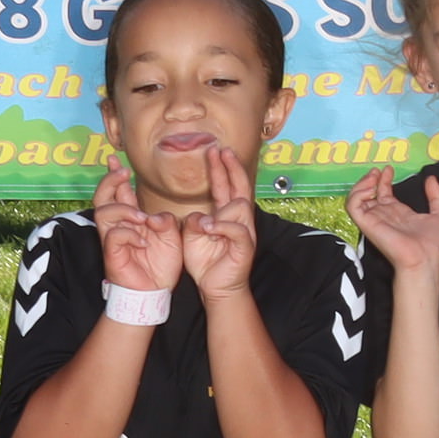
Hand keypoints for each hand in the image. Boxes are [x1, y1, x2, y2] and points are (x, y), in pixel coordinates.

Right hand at [91, 162, 181, 294]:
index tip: (116, 159)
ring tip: (142, 218)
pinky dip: (130, 234)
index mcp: (130, 219)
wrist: (155, 292)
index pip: (117, 192)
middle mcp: (118, 226)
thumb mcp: (170, 236)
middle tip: (121, 173)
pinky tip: (143, 242)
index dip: (114, 174)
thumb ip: (164, 220)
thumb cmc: (159, 264)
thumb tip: (154, 216)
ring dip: (123, 210)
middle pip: (101, 197)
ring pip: (104, 212)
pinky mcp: (112, 254)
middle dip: (109, 181)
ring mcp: (113, 240)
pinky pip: (114, 236)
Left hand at [179, 142, 259, 301]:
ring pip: (239, 207)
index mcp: (226, 216)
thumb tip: (199, 216)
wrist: (216, 287)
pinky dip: (223, 226)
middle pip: (240, 188)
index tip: (216, 151)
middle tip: (221, 150)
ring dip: (220, 211)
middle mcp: (239, 220)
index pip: (226, 186)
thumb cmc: (206, 262)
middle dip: (230, 168)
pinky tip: (210, 228)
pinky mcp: (245, 246)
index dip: (222, 169)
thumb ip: (194, 220)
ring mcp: (245, 232)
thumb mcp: (193, 236)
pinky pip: (237, 229)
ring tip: (205, 226)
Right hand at [349, 163, 438, 273]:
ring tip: (373, 177)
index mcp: (397, 214)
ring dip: (361, 184)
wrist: (424, 259)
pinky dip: (357, 193)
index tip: (388, 169)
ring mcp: (374, 219)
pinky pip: (353, 206)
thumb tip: (431, 179)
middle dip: (370, 179)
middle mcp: (383, 215)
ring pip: (356, 198)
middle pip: (368, 194)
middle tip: (377, 170)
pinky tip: (370, 188)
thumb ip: (436, 196)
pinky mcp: (366, 223)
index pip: (384, 193)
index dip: (384, 180)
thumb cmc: (432, 245)